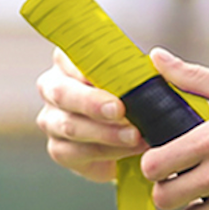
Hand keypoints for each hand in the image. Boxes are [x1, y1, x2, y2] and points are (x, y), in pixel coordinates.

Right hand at [36, 46, 145, 182]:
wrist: (133, 136)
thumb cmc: (134, 97)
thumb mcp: (137, 78)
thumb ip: (137, 70)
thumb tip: (156, 60)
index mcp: (68, 61)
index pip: (69, 57)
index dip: (87, 66)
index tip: (111, 74)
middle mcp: (53, 87)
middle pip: (63, 93)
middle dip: (92, 102)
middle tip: (119, 109)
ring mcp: (51, 120)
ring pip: (70, 126)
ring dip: (106, 132)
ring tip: (134, 135)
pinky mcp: (58, 149)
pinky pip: (77, 152)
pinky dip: (108, 151)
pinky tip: (130, 150)